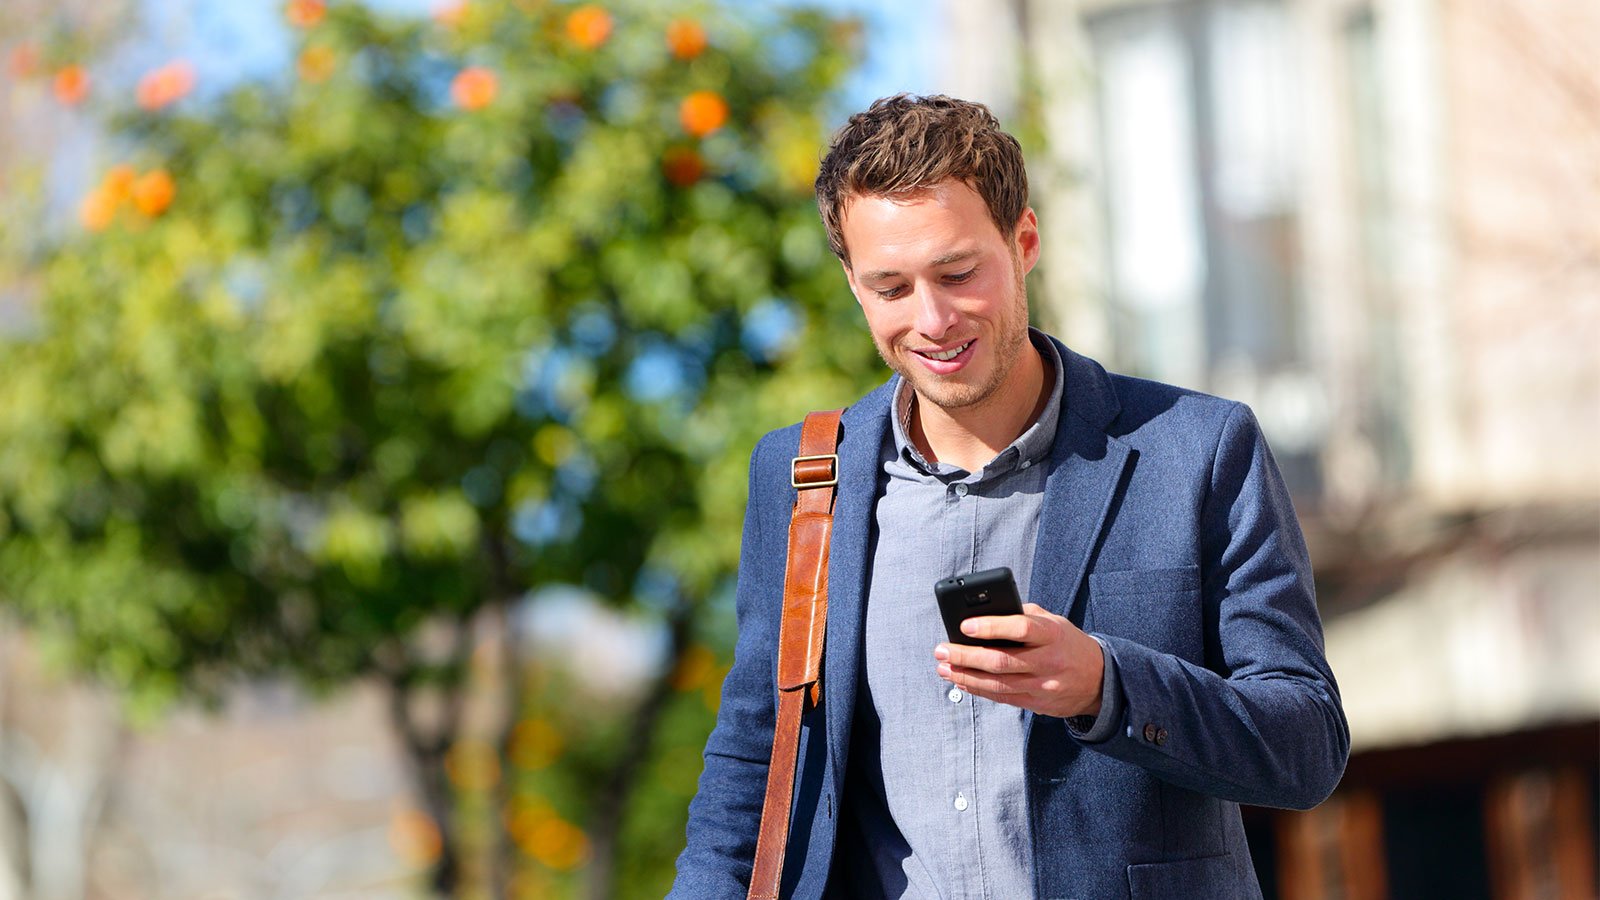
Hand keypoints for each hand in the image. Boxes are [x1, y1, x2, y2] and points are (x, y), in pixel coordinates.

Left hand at [934, 603, 1103, 718]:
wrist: (1098, 679)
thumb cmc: (1067, 643)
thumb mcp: (1053, 621)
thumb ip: (1023, 615)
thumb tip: (985, 613)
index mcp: (1052, 634)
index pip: (1020, 628)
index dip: (990, 627)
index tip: (964, 626)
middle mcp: (1048, 661)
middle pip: (1001, 661)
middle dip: (966, 656)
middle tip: (942, 650)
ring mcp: (1043, 685)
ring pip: (997, 684)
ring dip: (966, 676)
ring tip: (944, 668)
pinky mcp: (1037, 703)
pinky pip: (1002, 698)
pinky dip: (979, 690)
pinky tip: (962, 682)